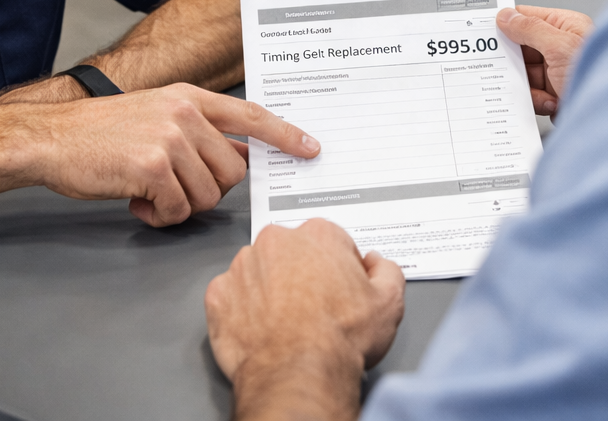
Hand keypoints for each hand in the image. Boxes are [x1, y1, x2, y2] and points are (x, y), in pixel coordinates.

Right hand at [23, 84, 319, 226]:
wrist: (53, 138)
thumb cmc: (101, 133)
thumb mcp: (158, 116)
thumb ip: (198, 130)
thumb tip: (240, 153)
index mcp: (190, 97)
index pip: (252, 114)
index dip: (285, 133)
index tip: (310, 147)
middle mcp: (186, 112)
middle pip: (233, 170)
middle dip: (209, 190)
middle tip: (175, 188)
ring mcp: (170, 137)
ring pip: (209, 194)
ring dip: (181, 205)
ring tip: (150, 193)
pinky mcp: (153, 165)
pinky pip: (178, 210)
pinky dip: (159, 216)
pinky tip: (137, 202)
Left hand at [205, 219, 405, 420]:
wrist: (299, 375)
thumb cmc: (340, 339)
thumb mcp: (388, 302)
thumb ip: (386, 270)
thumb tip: (376, 263)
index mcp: (318, 234)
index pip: (330, 242)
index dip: (338, 269)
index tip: (339, 291)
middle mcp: (277, 240)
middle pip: (290, 251)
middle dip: (300, 273)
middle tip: (312, 308)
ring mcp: (243, 265)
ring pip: (257, 271)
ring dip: (268, 289)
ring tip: (285, 322)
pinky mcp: (219, 293)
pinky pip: (231, 296)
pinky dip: (241, 310)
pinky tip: (260, 329)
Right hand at [497, 4, 592, 115]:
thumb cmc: (599, 76)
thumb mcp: (560, 48)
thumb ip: (530, 29)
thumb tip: (506, 16)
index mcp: (566, 27)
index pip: (526, 17)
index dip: (505, 23)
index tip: (485, 31)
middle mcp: (561, 47)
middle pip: (521, 49)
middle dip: (516, 64)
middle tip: (513, 69)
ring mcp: (558, 72)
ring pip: (524, 75)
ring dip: (529, 87)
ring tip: (545, 93)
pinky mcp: (556, 94)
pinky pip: (532, 94)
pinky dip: (537, 101)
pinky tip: (553, 103)